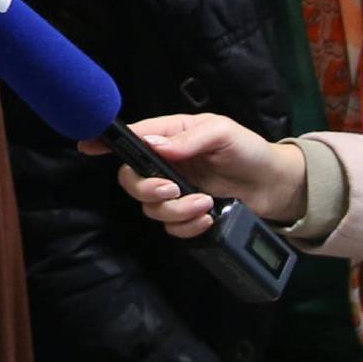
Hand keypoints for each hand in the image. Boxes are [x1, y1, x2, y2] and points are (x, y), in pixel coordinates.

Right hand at [95, 113, 308, 233]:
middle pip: (131, 180)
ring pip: (150, 208)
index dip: (105, 143)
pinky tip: (207, 220)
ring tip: (204, 205)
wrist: (275, 186)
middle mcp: (166, 165)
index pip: (131, 138)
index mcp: (170, 137)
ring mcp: (175, 192)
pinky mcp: (188, 216)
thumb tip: (152, 143)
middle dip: (147, 189)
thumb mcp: (221, 132)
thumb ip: (187, 139)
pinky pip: (171, 228)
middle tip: (172, 190)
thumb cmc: (247, 149)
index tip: (87, 147)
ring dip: (175, 211)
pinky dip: (187, 227)